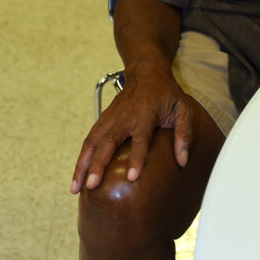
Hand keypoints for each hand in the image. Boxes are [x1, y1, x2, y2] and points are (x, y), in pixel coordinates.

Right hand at [71, 58, 194, 192]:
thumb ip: (184, 134)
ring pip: (92, 141)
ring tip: (75, 187)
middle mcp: (124, 116)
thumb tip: (182, 161)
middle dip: (98, 164)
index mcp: (146, 113)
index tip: (132, 177)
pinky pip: (89, 139)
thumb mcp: (183, 109)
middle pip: (108, 141)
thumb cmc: (166, 93)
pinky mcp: (103, 118)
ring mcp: (111, 116)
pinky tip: (78, 175)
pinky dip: (82, 157)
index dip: (137, 157)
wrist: (146, 71)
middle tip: (92, 186)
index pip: (140, 138)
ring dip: (82, 164)